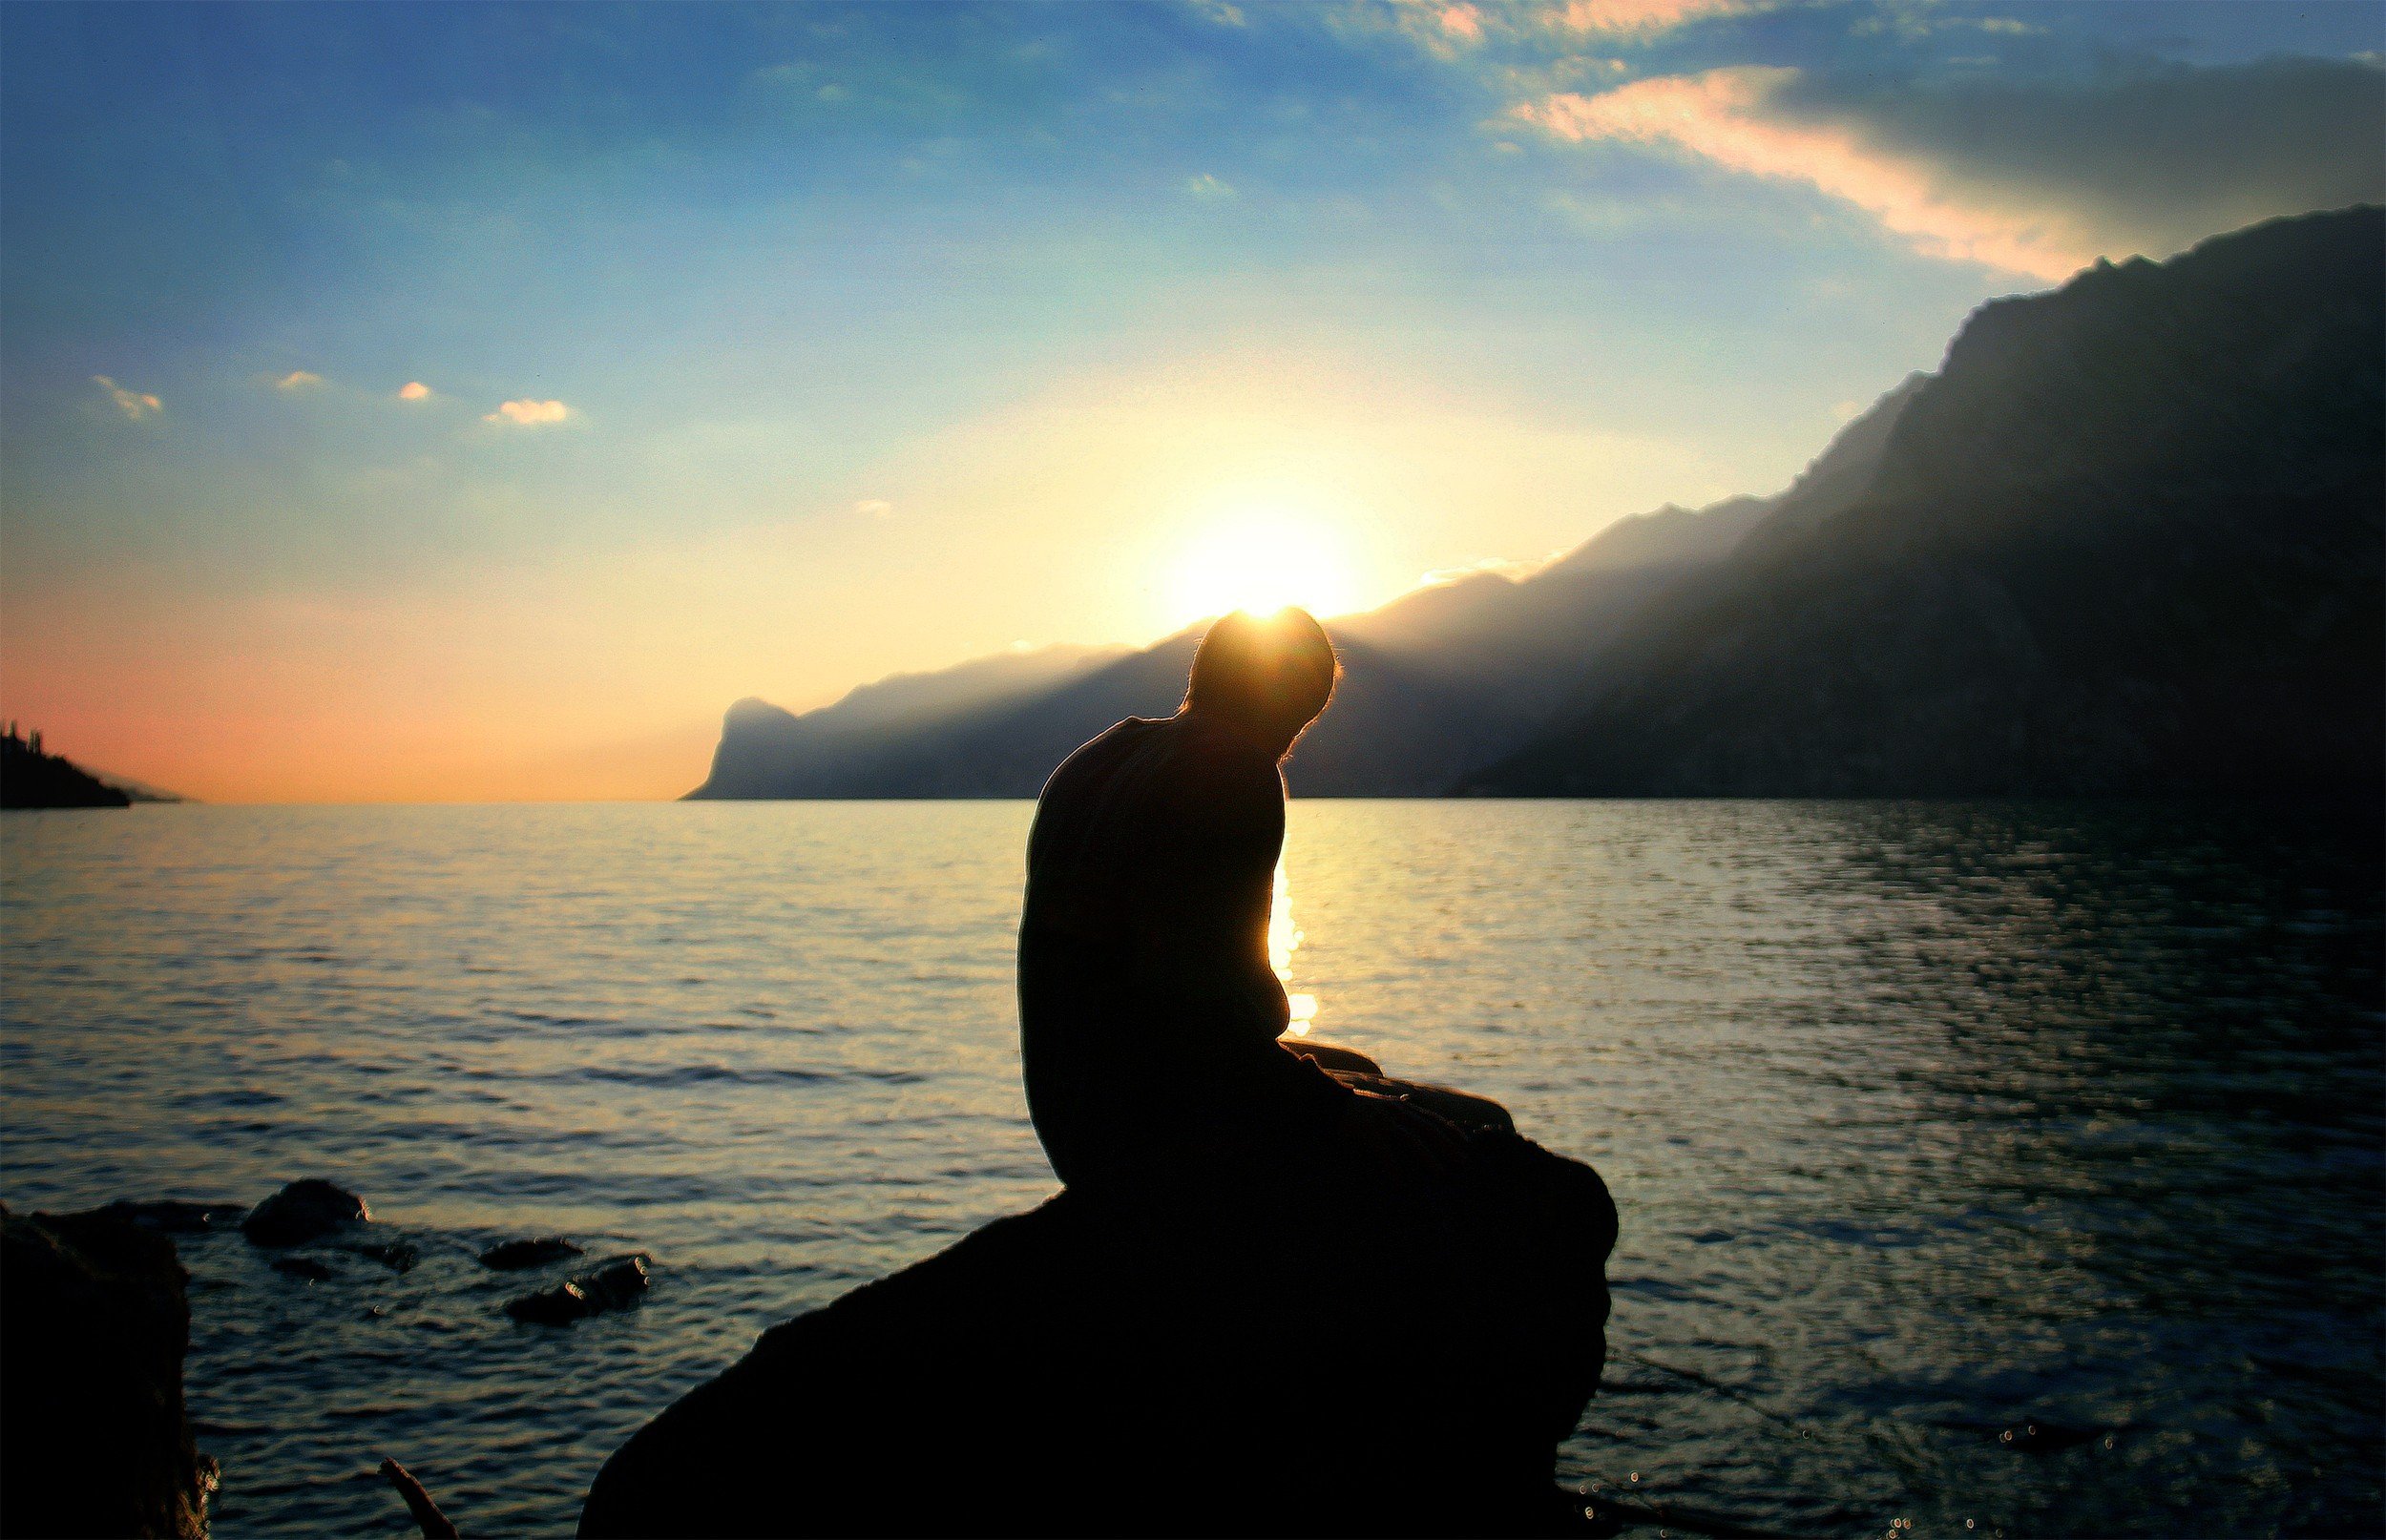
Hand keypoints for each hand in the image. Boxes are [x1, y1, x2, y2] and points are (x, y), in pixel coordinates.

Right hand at [1341, 1089, 1469, 1178]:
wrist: (1325, 1100)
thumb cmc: (1353, 1106)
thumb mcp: (1380, 1103)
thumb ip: (1397, 1105)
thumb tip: (1409, 1099)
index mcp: (1400, 1106)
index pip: (1432, 1119)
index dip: (1451, 1132)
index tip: (1467, 1144)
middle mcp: (1395, 1111)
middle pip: (1428, 1130)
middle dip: (1447, 1146)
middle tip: (1464, 1162)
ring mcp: (1382, 1120)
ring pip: (1411, 1139)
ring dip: (1427, 1157)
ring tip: (1440, 1173)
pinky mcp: (1367, 1131)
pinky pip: (1383, 1152)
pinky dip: (1392, 1167)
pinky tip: (1399, 1183)